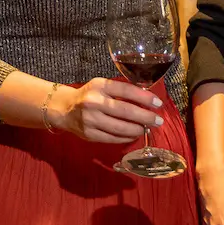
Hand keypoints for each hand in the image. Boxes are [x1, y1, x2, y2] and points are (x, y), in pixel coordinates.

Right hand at [46, 79, 162, 143]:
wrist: (65, 109)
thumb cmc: (89, 95)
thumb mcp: (102, 85)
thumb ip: (120, 90)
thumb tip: (146, 98)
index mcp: (100, 86)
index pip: (126, 90)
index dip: (144, 97)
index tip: (158, 103)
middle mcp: (94, 102)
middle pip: (126, 111)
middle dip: (146, 117)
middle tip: (158, 121)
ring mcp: (91, 120)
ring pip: (120, 128)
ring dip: (138, 130)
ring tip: (147, 128)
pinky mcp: (89, 134)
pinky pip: (113, 138)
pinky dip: (127, 137)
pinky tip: (134, 135)